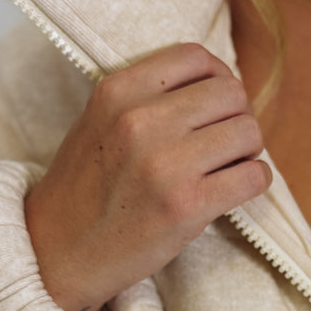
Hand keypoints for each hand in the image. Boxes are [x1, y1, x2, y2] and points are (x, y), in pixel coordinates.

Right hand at [24, 44, 270, 310]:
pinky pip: (254, 176)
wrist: (56, 253)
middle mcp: (140, 120)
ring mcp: (165, 163)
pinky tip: (234, 189)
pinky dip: (255, 181)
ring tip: (227, 167)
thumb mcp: (100, 121)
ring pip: (248, 132)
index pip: (197, 57)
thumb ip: (148, 97)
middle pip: (232, 93)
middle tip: (224, 143)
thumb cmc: (84, 189)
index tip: (214, 105)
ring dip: (248, 151)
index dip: (218, 79)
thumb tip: (218, 85)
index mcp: (118, 91)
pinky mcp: (187, 204)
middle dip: (237, 117)